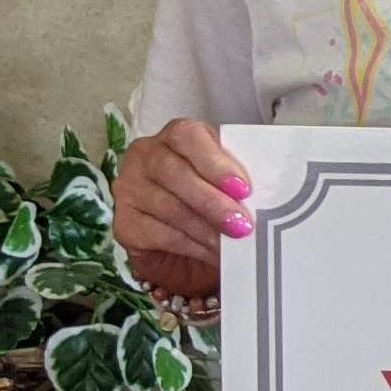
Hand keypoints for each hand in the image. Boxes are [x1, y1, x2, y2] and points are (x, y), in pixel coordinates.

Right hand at [111, 117, 245, 300]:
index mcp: (176, 137)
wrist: (189, 250)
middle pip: (174, 172)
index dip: (215, 162)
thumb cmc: (215, 206)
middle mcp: (145, 156)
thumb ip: (239, 184)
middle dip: (212, 202)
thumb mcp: (231, 188)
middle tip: (242, 224)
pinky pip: (157, 233)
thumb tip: (266, 198)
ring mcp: (129, 188)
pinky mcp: (124, 223)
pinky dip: (190, 245)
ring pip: (167, 206)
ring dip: (204, 228)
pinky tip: (211, 253)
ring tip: (232, 244)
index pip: (188, 136)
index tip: (243, 188)